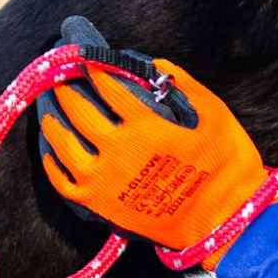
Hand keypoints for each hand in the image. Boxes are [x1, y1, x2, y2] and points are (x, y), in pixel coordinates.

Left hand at [41, 54, 277, 267]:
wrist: (224, 223)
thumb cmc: (227, 166)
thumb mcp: (216, 116)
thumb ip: (185, 84)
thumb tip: (155, 64)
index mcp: (145, 126)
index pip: (107, 86)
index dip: (93, 66)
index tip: (85, 54)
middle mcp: (117, 150)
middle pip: (78, 109)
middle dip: (66, 86)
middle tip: (60, 72)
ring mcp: (104, 181)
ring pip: (63, 144)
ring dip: (52, 119)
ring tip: (49, 106)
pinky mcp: (100, 206)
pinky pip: (64, 182)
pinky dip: (53, 162)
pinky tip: (52, 150)